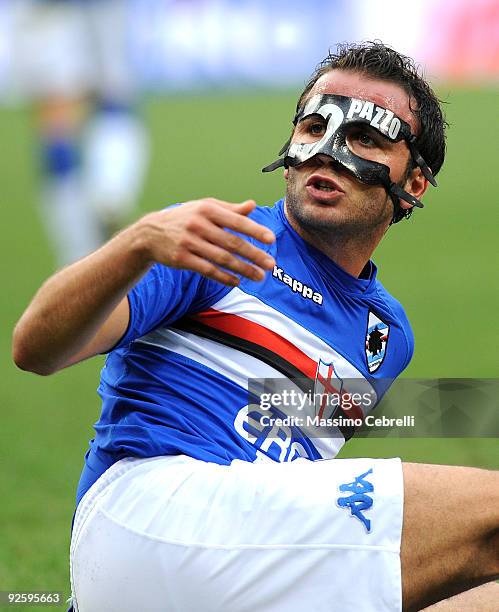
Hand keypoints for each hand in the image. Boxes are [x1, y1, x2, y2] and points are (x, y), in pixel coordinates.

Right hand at [138, 198, 275, 285]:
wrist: (150, 234)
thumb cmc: (184, 218)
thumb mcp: (204, 208)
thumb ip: (229, 209)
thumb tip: (252, 206)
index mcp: (207, 210)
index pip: (236, 221)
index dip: (255, 231)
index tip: (271, 239)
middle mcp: (199, 225)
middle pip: (232, 243)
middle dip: (254, 255)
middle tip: (271, 264)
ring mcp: (189, 243)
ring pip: (222, 259)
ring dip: (243, 269)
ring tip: (259, 276)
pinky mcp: (182, 259)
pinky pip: (208, 270)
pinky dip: (224, 277)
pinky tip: (237, 282)